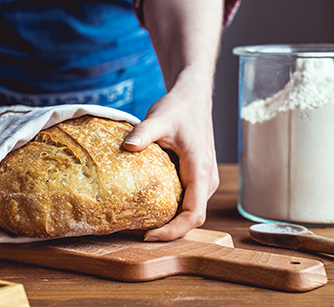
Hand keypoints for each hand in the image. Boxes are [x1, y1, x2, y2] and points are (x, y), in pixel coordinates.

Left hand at [123, 89, 219, 240]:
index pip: (194, 215)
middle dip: (167, 230)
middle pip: (191, 218)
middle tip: (135, 232)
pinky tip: (146, 206)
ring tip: (138, 223)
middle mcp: (207, 180)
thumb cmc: (178, 108)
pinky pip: (186, 200)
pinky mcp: (197, 177)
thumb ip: (143, 133)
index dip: (173, 230)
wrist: (193, 98)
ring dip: (168, 220)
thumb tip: (127, 146)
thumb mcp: (159, 119)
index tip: (149, 236)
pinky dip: (169, 208)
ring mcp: (204, 180)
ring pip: (189, 210)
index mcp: (200, 171)